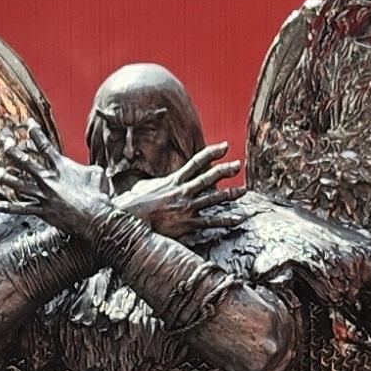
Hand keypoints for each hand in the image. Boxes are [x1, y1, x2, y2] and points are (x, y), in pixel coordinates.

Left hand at [0, 129, 108, 232]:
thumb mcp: (97, 173)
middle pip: (22, 160)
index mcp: (60, 166)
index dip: (34, 132)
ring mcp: (42, 195)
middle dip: (10, 148)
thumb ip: (89, 168)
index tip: (27, 123)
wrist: (96, 217)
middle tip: (2, 140)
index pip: (44, 145)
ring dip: (2, 176)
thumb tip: (91, 168)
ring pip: (16, 184)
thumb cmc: (99, 195)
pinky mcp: (42, 211)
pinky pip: (21, 209)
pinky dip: (8, 208)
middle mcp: (47, 178)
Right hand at [116, 142, 237, 239]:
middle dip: (226, 170)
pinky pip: (211, 222)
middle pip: (209, 178)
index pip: (196, 162)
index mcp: (173, 180)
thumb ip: (154, 183)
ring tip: (244, 190)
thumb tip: (150, 181)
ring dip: (231, 194)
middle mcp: (182, 191)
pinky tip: (238, 219)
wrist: (127, 220)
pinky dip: (226, 220)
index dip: (212, 153)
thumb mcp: (142, 186)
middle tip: (238, 165)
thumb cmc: (131, 205)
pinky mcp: (187, 224)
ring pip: (214, 198)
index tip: (225, 147)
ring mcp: (186, 207)